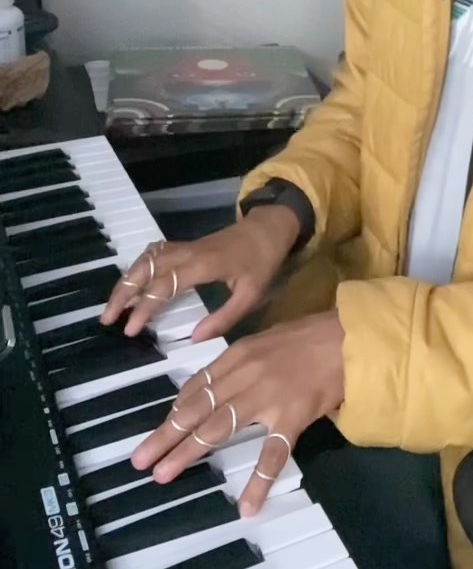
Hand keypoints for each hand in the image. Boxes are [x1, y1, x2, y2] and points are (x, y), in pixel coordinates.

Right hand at [100, 206, 299, 340]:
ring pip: (146, 258)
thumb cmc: (262, 262)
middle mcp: (187, 253)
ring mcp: (184, 247)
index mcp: (203, 264)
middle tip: (107, 318)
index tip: (131, 328)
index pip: (164, 284)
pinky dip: (139, 266)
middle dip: (123, 292)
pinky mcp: (185, 246)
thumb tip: (194, 340)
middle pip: (146, 268)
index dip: (144, 306)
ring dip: (127, 279)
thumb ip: (224, 318)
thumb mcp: (251, 294)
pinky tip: (132, 282)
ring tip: (114, 305)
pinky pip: (155, 253)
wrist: (268, 229)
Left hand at [131, 311, 344, 515]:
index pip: (197, 386)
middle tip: (141, 459)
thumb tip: (218, 381)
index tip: (161, 429)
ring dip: (188, 452)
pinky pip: (272, 454)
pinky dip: (259, 481)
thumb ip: (242, 360)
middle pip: (197, 409)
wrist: (348, 337)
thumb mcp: (267, 340)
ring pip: (218, 428)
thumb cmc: (310, 337)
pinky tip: (247, 506)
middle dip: (166, 435)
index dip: (175, 410)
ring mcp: (266, 397)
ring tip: (165, 474)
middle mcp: (244, 375)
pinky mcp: (292, 417)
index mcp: (238, 354)